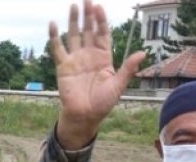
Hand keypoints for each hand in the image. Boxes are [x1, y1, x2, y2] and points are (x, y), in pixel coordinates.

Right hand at [49, 1, 146, 148]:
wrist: (85, 116)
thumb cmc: (103, 103)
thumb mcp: (118, 85)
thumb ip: (128, 68)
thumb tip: (143, 53)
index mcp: (104, 57)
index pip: (103, 33)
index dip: (102, 20)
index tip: (99, 7)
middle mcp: (89, 54)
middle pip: (89, 30)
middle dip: (88, 15)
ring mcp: (76, 59)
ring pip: (74, 35)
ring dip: (73, 21)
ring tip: (73, 5)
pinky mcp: (63, 66)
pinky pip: (58, 48)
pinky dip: (54, 36)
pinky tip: (53, 24)